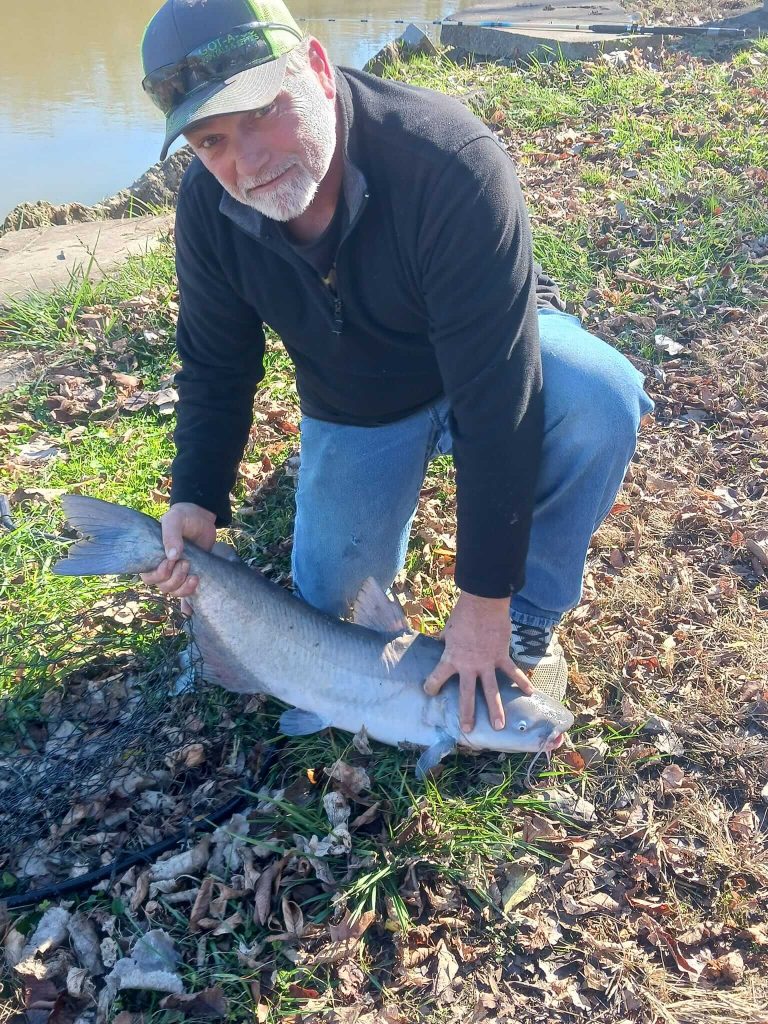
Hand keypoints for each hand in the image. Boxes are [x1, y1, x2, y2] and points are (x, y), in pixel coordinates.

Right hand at [140, 502, 216, 605]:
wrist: (202, 518)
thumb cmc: (183, 516)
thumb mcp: (175, 519)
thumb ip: (171, 534)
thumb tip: (172, 556)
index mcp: (153, 557)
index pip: (148, 576)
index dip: (158, 574)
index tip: (171, 562)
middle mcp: (163, 568)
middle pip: (162, 586)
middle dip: (175, 579)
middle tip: (186, 563)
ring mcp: (178, 574)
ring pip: (175, 592)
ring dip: (184, 587)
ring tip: (195, 574)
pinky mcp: (191, 576)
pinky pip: (187, 596)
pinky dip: (188, 606)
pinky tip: (191, 612)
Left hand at [423, 591, 533, 732]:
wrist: (483, 603)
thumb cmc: (462, 615)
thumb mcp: (447, 629)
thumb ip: (444, 640)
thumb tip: (438, 641)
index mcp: (451, 659)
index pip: (436, 678)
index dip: (431, 686)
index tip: (429, 691)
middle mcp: (469, 666)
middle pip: (467, 695)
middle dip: (467, 713)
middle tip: (468, 729)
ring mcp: (487, 663)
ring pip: (491, 691)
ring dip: (496, 709)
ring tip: (498, 726)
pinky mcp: (502, 656)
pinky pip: (512, 672)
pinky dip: (522, 682)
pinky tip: (530, 693)